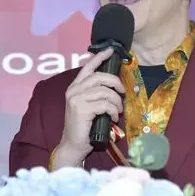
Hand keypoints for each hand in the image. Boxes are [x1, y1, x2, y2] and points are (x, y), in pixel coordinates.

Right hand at [55, 47, 124, 166]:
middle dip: (115, 83)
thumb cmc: (84, 127)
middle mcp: (73, 90)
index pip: (88, 67)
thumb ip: (96, 94)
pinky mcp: (82, 109)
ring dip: (116, 101)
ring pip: (104, 91)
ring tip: (118, 111)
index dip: (100, 57)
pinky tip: (114, 118)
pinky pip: (105, 104)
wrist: (73, 144)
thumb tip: (114, 86)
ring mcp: (76, 99)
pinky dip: (113, 110)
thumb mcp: (89, 106)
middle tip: (122, 93)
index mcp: (75, 87)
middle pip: (100, 77)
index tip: (111, 51)